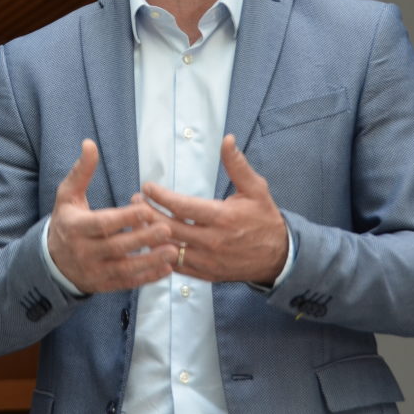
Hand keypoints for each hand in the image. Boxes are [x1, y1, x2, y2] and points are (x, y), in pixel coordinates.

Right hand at [47, 139, 177, 292]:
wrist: (53, 262)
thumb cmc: (67, 221)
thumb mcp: (68, 195)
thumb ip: (81, 171)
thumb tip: (90, 144)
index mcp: (75, 228)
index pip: (102, 224)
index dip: (124, 218)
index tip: (146, 209)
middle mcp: (84, 252)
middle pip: (116, 247)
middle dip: (142, 239)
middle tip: (166, 229)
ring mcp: (94, 271)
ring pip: (124, 268)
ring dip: (150, 261)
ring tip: (174, 251)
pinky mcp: (104, 285)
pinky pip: (128, 282)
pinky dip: (148, 278)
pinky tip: (167, 269)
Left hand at [141, 134, 287, 284]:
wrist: (278, 257)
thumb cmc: (264, 219)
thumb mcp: (255, 189)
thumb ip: (237, 165)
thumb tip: (227, 139)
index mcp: (222, 218)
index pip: (183, 207)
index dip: (161, 197)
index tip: (147, 187)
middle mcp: (212, 241)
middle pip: (170, 228)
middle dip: (147, 213)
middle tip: (134, 201)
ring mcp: (208, 260)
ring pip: (169, 249)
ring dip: (150, 234)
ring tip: (137, 220)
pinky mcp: (206, 274)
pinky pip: (176, 266)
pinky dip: (161, 254)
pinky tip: (151, 242)